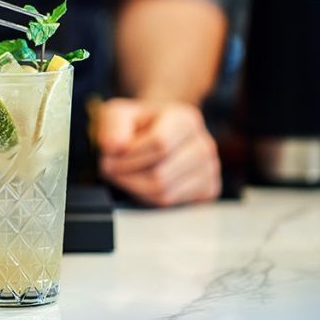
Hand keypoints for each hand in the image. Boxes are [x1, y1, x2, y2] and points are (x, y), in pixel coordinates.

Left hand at [94, 98, 220, 206]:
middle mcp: (204, 144)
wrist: (155, 131)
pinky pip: (171, 205)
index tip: (109, 155)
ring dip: (134, 187)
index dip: (128, 155)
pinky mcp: (208, 190)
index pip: (159, 144)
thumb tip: (114, 146)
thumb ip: (113, 125)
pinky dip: (147, 198)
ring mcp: (209, 169)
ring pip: (164, 193)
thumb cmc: (137, 124)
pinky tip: (141, 182)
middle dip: (126, 174)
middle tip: (110, 168)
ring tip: (123, 174)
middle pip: (160, 174)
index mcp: (185, 119)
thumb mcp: (118, 114)